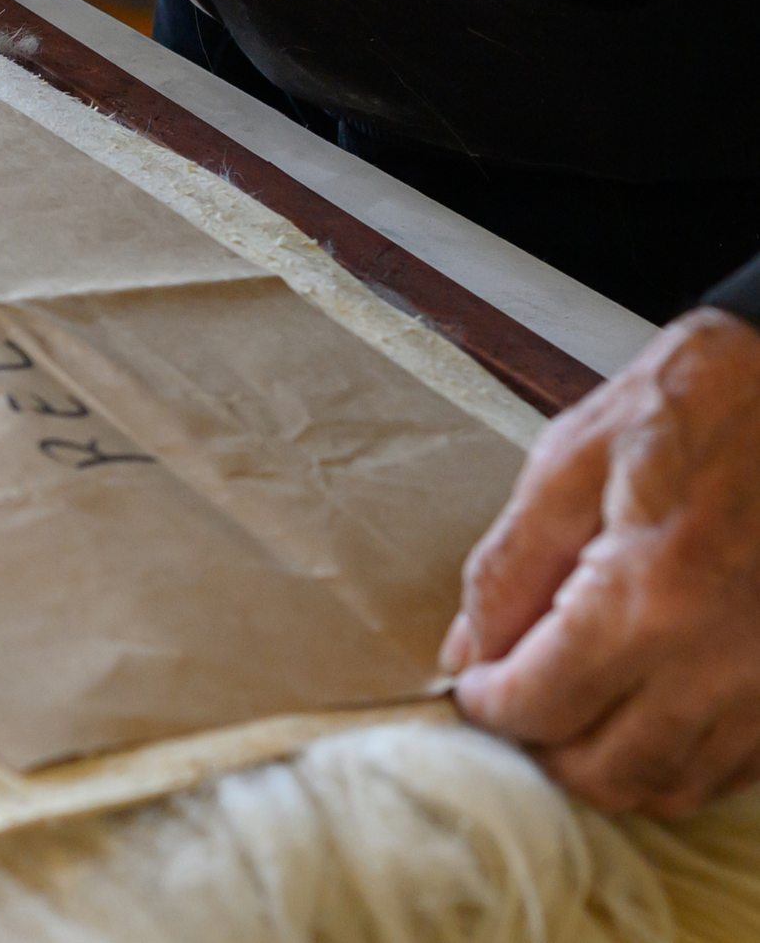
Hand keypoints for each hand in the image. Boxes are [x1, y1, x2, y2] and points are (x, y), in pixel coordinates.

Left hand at [444, 306, 759, 816]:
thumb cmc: (685, 410)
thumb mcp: (566, 465)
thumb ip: (506, 571)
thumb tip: (464, 654)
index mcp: (648, 600)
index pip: (538, 709)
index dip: (487, 706)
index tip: (473, 685)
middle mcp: (720, 662)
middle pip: (605, 771)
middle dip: (541, 749)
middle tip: (516, 704)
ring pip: (673, 786)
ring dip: (610, 767)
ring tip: (575, 713)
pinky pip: (734, 769)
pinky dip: (679, 761)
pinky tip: (646, 712)